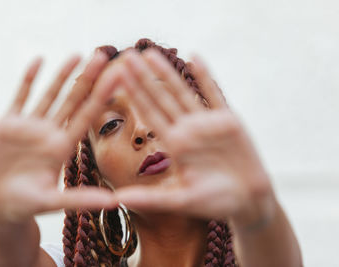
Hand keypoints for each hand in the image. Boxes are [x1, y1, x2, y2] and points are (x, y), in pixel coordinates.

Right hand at [0, 52, 118, 222]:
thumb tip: (116, 203)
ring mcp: (30, 126)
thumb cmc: (25, 206)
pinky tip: (39, 60)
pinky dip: (28, 79)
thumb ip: (81, 199)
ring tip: (78, 54)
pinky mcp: (9, 123)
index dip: (101, 96)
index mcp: (62, 147)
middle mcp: (50, 132)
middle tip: (103, 55)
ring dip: (62, 74)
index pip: (86, 116)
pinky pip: (20, 96)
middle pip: (73, 100)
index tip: (117, 77)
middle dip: (87, 78)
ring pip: (50, 94)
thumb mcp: (53, 202)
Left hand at [113, 49, 273, 223]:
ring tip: (150, 53)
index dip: (133, 95)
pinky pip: (215, 95)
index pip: (149, 114)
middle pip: (160, 98)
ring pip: (183, 92)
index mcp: (174, 145)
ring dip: (167, 72)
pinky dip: (206, 77)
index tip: (115, 77)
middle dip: (143, 77)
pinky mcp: (228, 120)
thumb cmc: (215, 203)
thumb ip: (150, 199)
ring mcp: (206, 123)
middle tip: (125, 56)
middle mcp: (187, 129)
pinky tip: (195, 58)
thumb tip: (117, 200)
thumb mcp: (181, 201)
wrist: (248, 201)